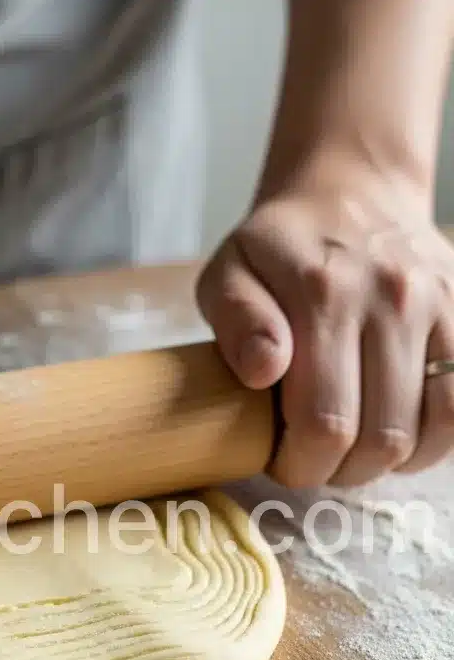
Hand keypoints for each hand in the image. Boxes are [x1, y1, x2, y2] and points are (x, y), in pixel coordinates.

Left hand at [197, 165, 453, 488]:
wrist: (351, 187)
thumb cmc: (275, 248)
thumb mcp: (227, 273)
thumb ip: (237, 322)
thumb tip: (263, 371)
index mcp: (322, 296)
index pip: (323, 421)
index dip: (301, 463)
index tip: (281, 462)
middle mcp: (391, 300)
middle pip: (380, 436)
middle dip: (340, 471)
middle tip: (313, 464)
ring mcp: (438, 305)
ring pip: (433, 427)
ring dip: (390, 462)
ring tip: (353, 454)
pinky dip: (435, 437)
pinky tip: (399, 437)